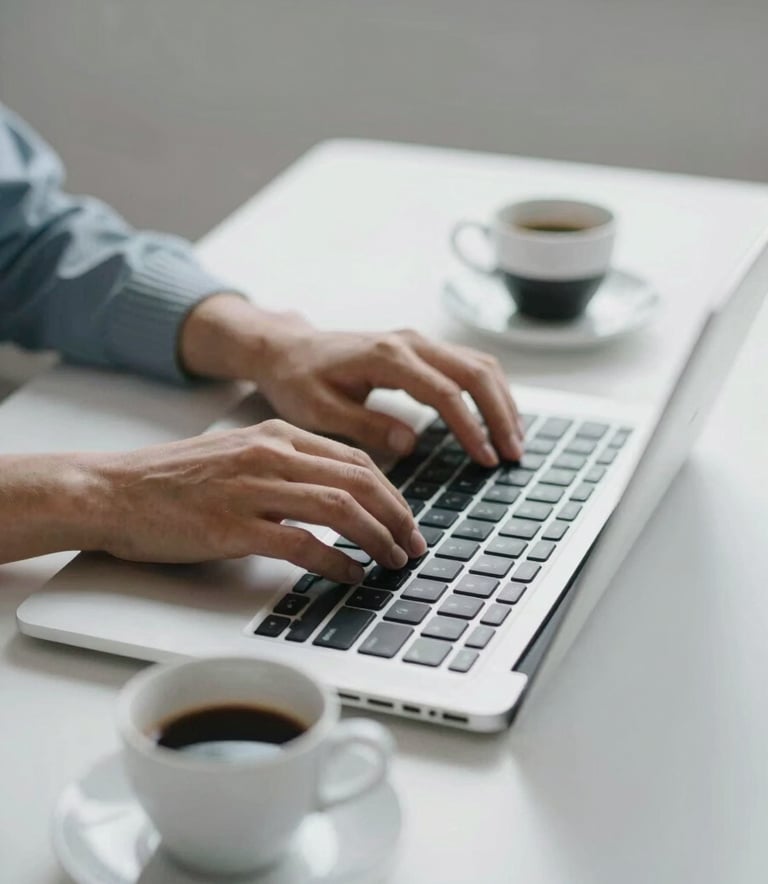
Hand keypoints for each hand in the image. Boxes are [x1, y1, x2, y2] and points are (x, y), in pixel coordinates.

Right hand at [85, 420, 425, 578]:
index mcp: (277, 435)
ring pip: (341, 508)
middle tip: (414, 545)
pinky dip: (336, 562)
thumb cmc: (173, 480)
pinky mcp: (234, 526)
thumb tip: (336, 496)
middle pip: (360, 481)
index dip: (392, 493)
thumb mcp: (239, 455)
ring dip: (377, 538)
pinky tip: (350, 575)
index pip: (356, 460)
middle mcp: (271, 455)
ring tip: (393, 562)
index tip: (406, 519)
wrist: (113, 491)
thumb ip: (286, 467)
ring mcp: (253, 489)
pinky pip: (303, 543)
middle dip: (398, 516)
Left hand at [181, 296, 523, 466]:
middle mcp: (409, 342)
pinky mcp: (421, 349)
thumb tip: (410, 443)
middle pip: (475, 372)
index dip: (471, 427)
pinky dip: (490, 391)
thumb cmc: (298, 380)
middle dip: (501, 414)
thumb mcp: (318, 410)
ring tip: (515, 442)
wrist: (287, 349)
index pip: (444, 391)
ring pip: (479, 364)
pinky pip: (468, 365)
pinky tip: (497, 419)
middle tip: (514, 455)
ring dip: (502, 402)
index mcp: (386, 356)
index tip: (487, 459)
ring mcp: (418, 341)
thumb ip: (365, 425)